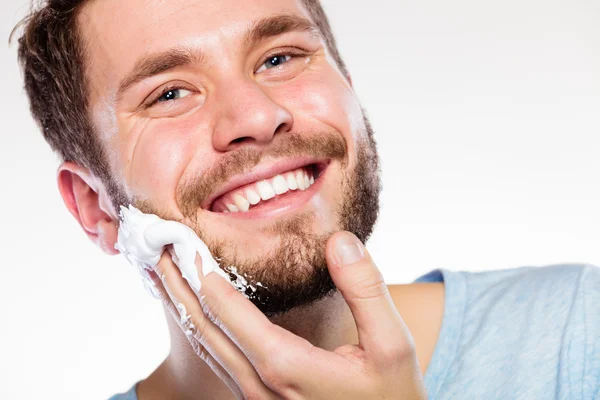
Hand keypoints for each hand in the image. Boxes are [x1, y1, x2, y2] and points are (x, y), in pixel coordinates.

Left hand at [150, 231, 427, 398]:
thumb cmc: (392, 397)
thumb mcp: (393, 345)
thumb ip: (366, 290)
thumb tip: (340, 240)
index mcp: (285, 366)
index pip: (227, 309)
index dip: (199, 270)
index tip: (180, 235)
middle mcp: (259, 384)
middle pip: (202, 326)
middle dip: (176, 283)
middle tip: (154, 245)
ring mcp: (254, 397)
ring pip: (202, 345)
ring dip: (179, 305)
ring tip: (160, 273)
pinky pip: (215, 358)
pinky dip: (196, 327)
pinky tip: (191, 311)